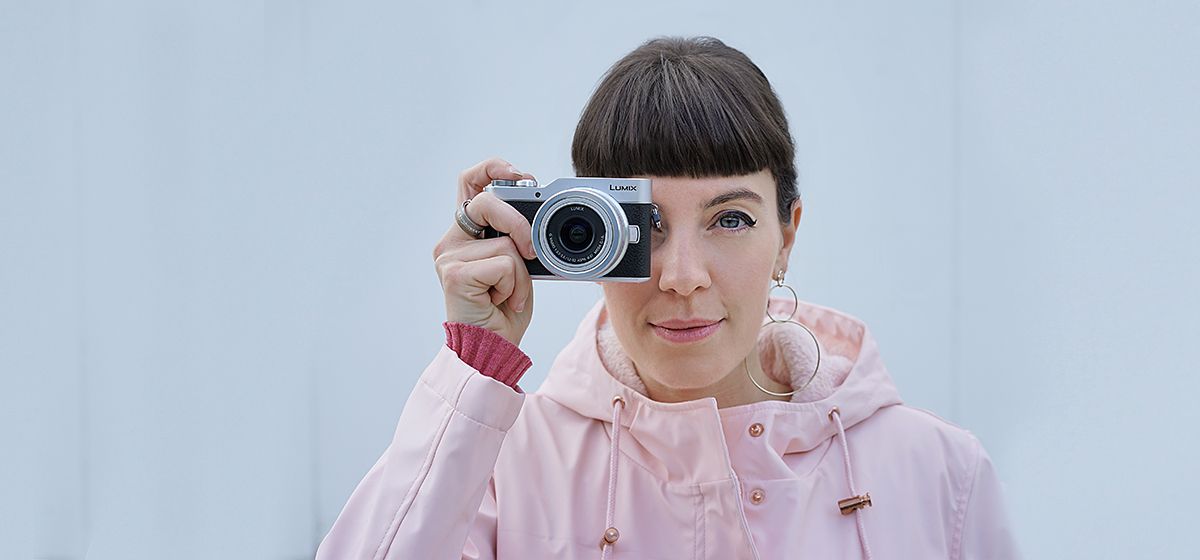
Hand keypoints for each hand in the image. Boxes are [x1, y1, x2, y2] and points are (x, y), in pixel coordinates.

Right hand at [432, 157, 537, 345]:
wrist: (492, 349)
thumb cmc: (504, 310)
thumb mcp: (518, 264)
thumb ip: (517, 236)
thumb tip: (538, 212)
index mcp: (466, 234)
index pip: (469, 181)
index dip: (493, 168)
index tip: (520, 176)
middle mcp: (451, 241)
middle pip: (488, 200)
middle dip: (520, 223)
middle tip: (531, 250)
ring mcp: (449, 257)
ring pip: (505, 241)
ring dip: (521, 273)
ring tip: (508, 294)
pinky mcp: (454, 274)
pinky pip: (504, 264)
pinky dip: (515, 286)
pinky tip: (501, 302)